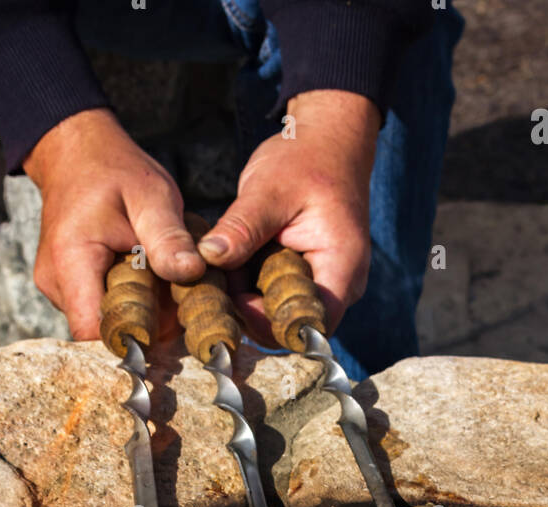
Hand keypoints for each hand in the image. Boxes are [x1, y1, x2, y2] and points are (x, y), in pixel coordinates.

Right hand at [23, 109, 204, 339]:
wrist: (76, 153)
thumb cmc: (114, 170)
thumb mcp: (152, 195)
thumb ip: (168, 237)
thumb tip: (192, 273)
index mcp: (72, 261)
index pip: (94, 332)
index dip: (133, 342)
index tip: (173, 334)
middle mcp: (57, 283)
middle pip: (103, 332)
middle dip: (147, 327)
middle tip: (180, 301)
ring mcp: (58, 288)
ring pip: (105, 323)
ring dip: (140, 314)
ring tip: (163, 282)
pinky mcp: (67, 289)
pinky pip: (102, 309)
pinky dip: (130, 302)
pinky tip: (147, 279)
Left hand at [196, 90, 379, 339]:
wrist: (326, 140)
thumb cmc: (306, 158)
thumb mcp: (269, 189)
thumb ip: (241, 227)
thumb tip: (206, 259)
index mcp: (341, 269)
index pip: (308, 325)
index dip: (268, 324)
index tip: (233, 299)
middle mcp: (338, 286)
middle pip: (290, 326)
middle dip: (249, 311)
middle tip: (216, 281)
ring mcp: (321, 284)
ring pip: (277, 313)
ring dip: (245, 298)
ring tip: (221, 266)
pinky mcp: (303, 278)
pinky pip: (272, 296)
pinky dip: (248, 285)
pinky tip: (229, 263)